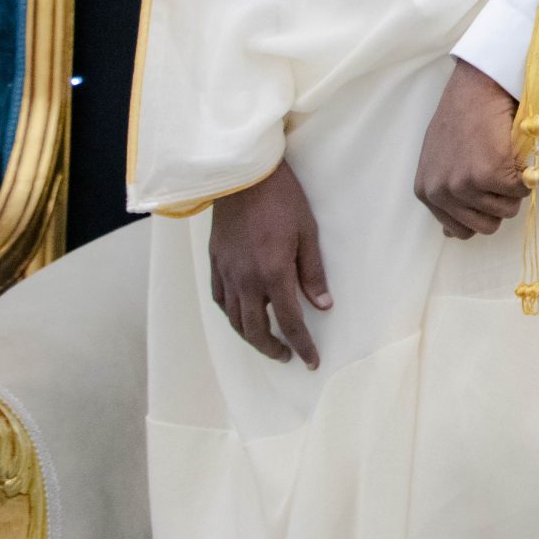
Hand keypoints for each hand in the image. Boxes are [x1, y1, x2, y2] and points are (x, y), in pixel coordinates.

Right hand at [207, 160, 331, 366]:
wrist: (242, 176)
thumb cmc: (282, 200)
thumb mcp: (307, 233)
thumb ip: (313, 273)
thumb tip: (323, 306)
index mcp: (273, 273)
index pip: (289, 322)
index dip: (301, 345)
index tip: (311, 362)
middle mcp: (246, 280)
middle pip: (255, 330)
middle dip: (273, 348)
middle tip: (287, 356)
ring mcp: (226, 273)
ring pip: (234, 320)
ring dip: (250, 337)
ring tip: (267, 342)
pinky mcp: (215, 263)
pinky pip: (220, 300)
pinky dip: (231, 315)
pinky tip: (242, 315)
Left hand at [414, 60, 527, 238]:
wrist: (478, 86)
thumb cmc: (462, 116)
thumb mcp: (439, 159)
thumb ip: (444, 193)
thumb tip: (450, 235)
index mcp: (426, 192)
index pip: (459, 231)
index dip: (481, 212)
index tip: (488, 190)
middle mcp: (441, 193)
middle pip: (485, 227)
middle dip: (499, 203)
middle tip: (500, 173)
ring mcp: (464, 185)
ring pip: (506, 210)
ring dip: (514, 188)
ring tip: (505, 158)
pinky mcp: (489, 175)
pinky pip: (521, 191)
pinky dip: (526, 175)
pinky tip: (515, 153)